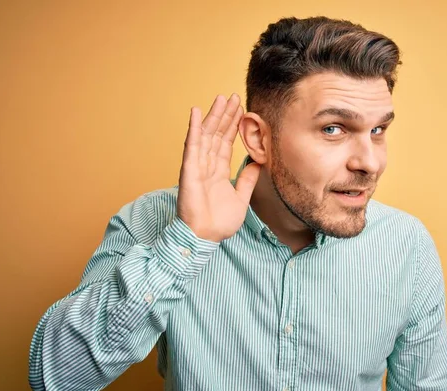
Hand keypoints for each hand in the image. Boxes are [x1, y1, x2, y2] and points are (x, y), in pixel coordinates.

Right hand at [177, 94, 260, 241]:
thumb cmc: (219, 222)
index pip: (226, 143)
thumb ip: (248, 179)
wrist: (205, 237)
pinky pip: (192, 146)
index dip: (233, 126)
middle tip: (233, 97)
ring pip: (206, 135)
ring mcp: (197, 167)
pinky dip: (193, 128)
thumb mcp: (241, 197)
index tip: (241, 110)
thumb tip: (258, 163)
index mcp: (218, 172)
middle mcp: (206, 166)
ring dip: (213, 116)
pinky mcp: (189, 170)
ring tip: (221, 98)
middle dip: (225, 116)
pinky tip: (195, 112)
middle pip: (217, 135)